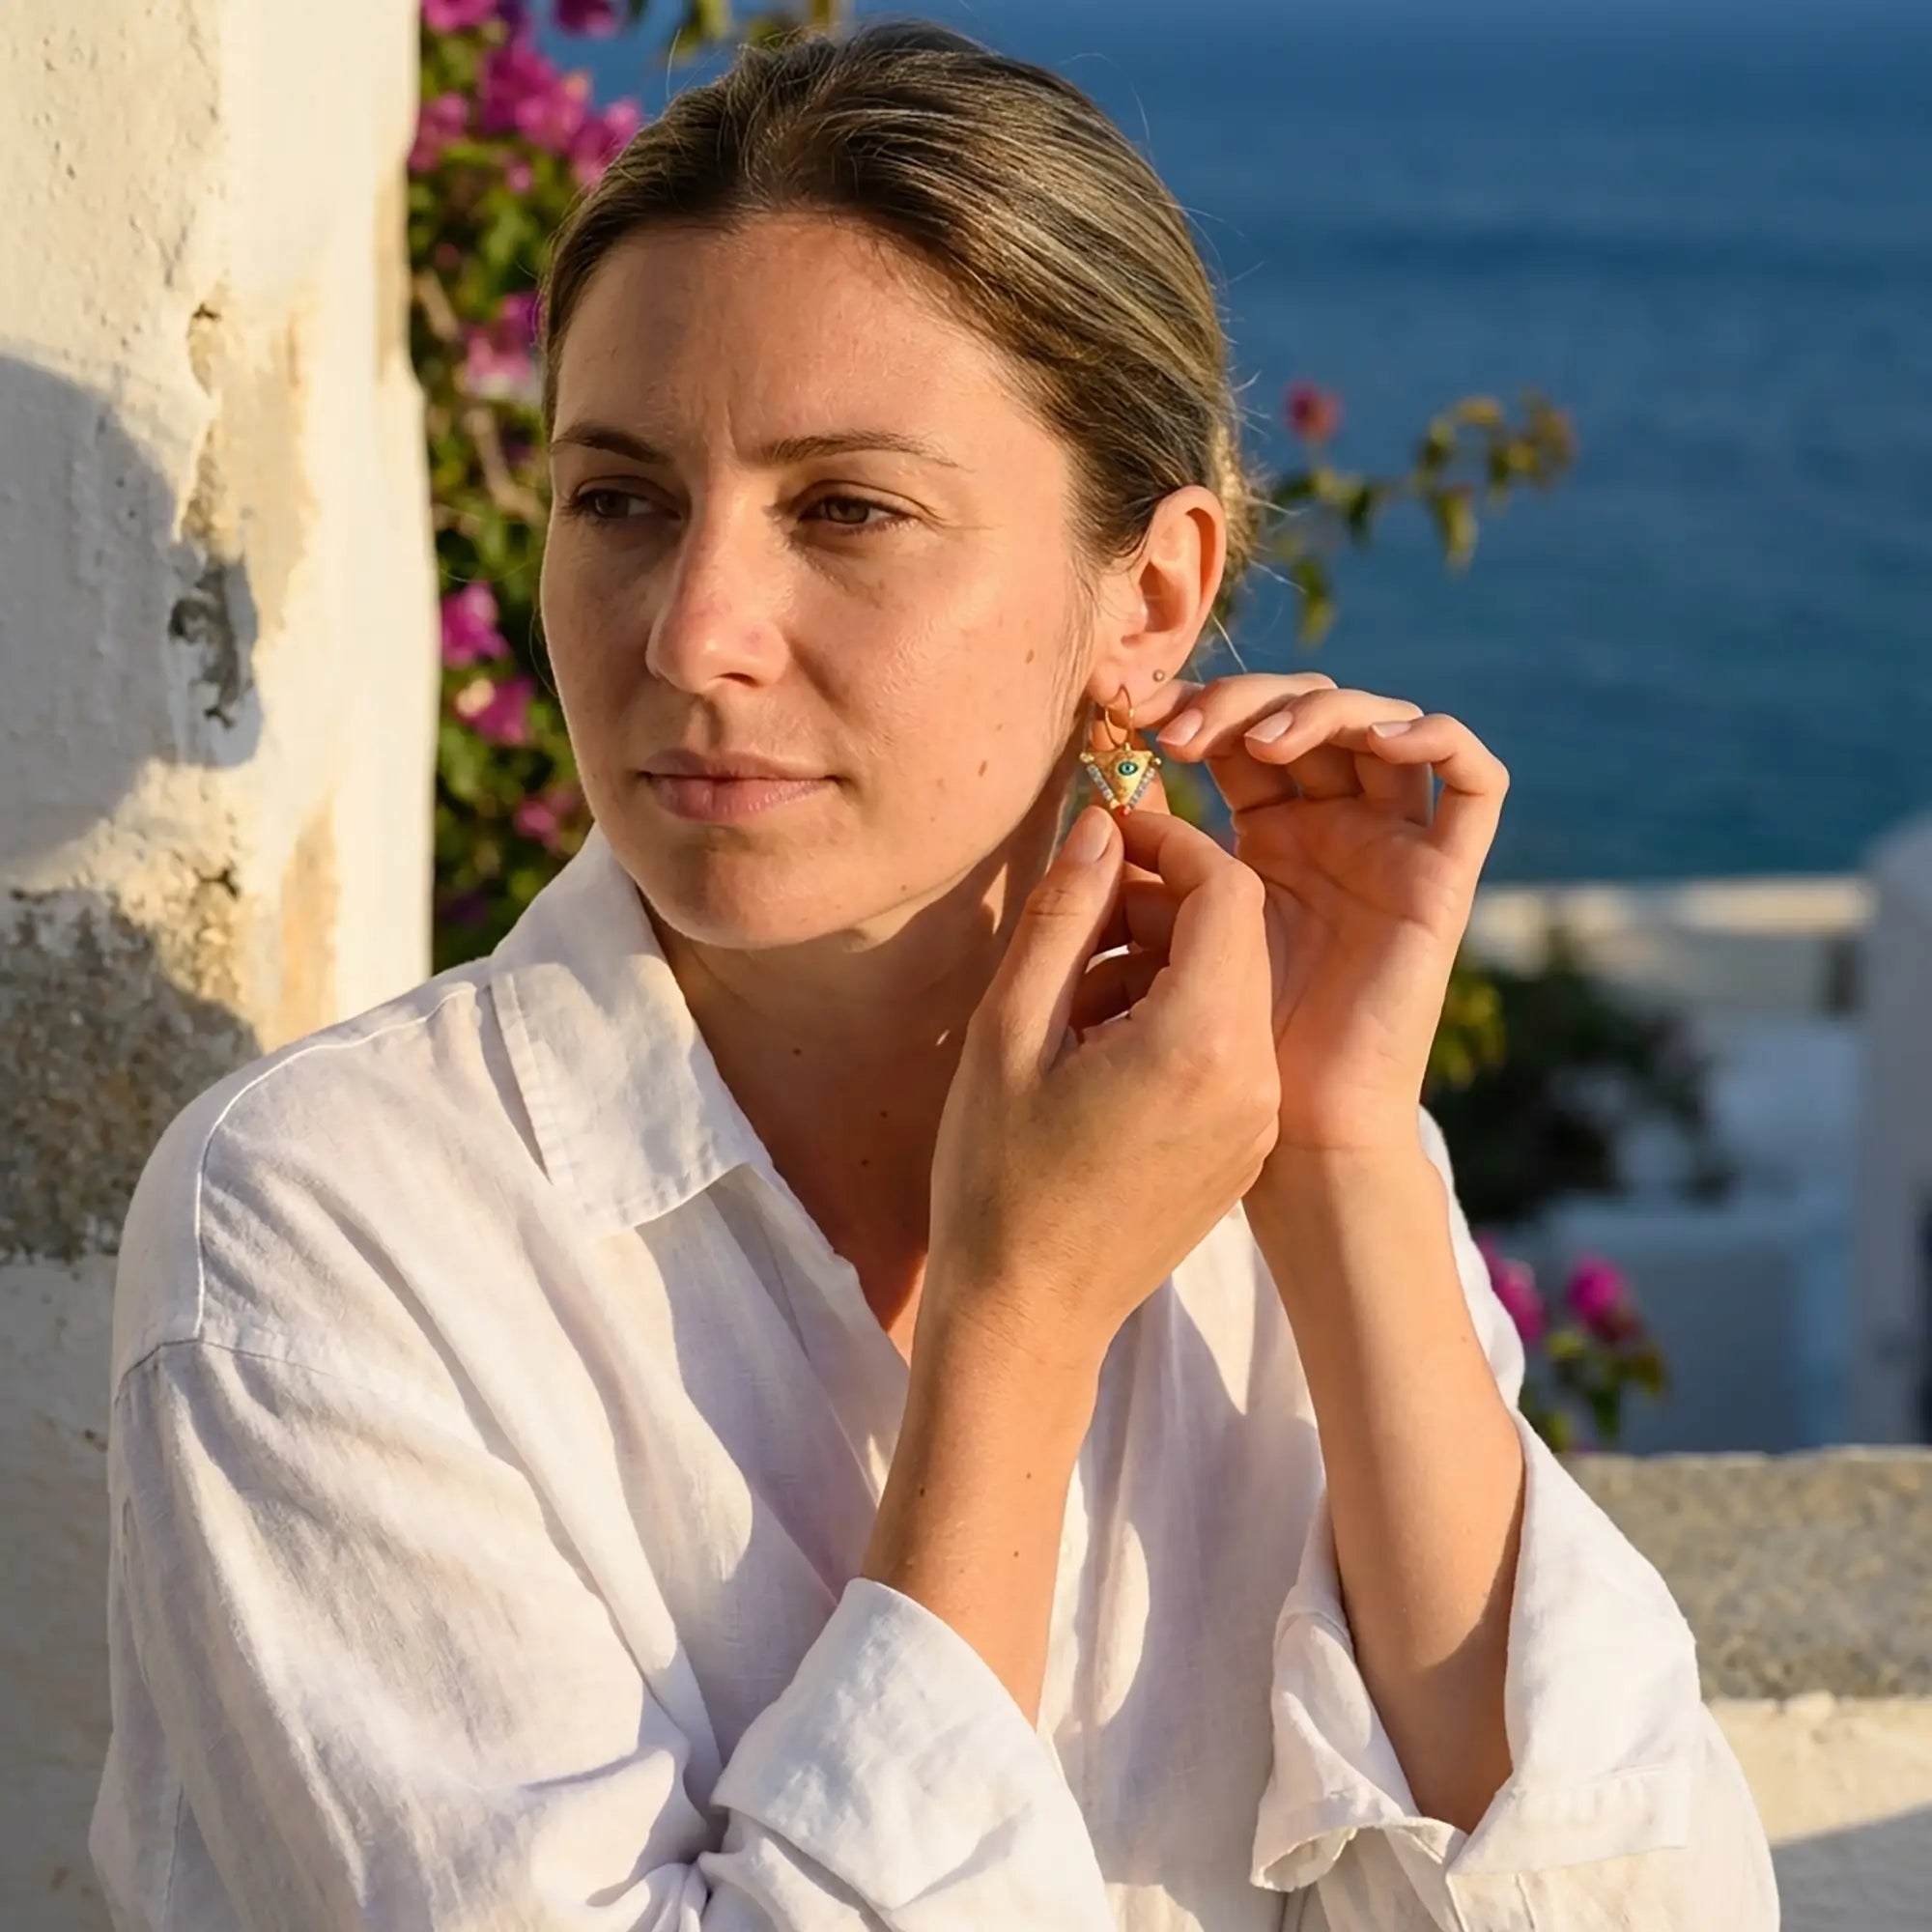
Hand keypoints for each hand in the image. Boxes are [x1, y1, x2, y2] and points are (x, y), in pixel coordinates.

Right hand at [923, 803, 1279, 1377]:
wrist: (1029, 1317)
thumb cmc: (998, 1179)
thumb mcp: (1007, 1034)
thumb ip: (1063, 919)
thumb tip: (1101, 827)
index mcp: (1198, 1044)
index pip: (1227, 891)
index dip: (1171, 843)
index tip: (1108, 833)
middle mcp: (1251, 1078)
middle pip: (1238, 935)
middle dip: (1162, 902)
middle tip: (1077, 913)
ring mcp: (1257, 1118)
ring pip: (1234, 988)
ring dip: (1163, 960)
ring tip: (1071, 992)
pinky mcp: (1247, 1145)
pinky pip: (1228, 1044)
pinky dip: (1175, 1014)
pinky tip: (1098, 1042)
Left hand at [1084, 672, 1508, 1156]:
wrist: (1286, 1137)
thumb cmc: (1216, 1050)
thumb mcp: (1165, 935)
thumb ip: (1149, 864)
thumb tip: (1110, 789)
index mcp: (1266, 834)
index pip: (1239, 727)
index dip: (1189, 702)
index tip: (1123, 716)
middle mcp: (1334, 829)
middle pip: (1306, 710)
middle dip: (1238, 700)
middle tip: (1175, 733)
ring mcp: (1392, 848)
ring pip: (1382, 722)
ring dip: (1320, 710)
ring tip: (1256, 745)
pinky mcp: (1445, 881)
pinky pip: (1476, 782)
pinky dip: (1435, 738)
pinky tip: (1376, 741)